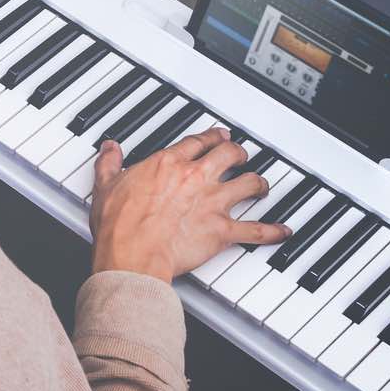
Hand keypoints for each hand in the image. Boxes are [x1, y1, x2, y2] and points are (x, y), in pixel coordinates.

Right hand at [89, 126, 289, 281]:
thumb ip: (110, 163)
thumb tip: (110, 148)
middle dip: (238, 153)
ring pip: (249, 184)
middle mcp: (196, 178)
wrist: (132, 254)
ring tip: (261, 186)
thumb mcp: (106, 186)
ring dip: (258, 184)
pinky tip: (283, 231)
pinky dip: (272, 231)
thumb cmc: (119, 225)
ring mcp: (212, 203)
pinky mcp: (222, 230)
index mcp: (168, 164)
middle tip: (240, 154)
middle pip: (228, 155)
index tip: (216, 136)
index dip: (210, 137)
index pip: (196, 142)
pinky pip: (256, 230)